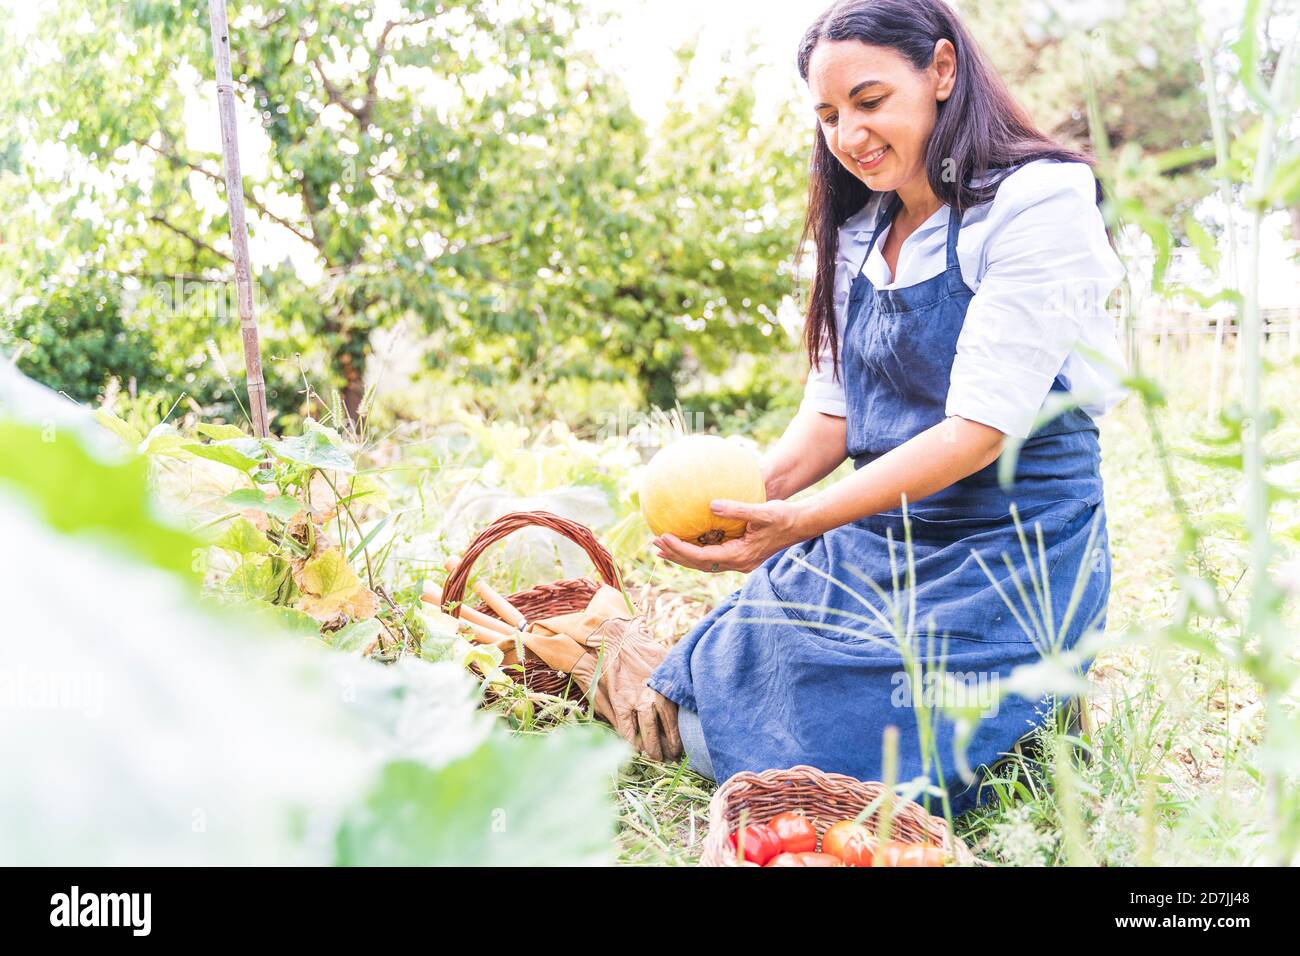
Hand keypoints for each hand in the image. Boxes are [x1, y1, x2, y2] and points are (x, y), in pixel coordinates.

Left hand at [652, 498, 806, 573]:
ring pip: (705, 562)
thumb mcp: (763, 511)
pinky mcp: (742, 555)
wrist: (802, 524)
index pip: (702, 557)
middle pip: (699, 564)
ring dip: (684, 554)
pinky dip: (697, 548)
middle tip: (655, 543)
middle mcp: (738, 563)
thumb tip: (712, 505)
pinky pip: (713, 554)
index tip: (663, 537)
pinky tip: (688, 537)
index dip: (680, 549)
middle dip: (676, 555)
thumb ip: (737, 509)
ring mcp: (740, 561)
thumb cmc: (785, 516)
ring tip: (663, 545)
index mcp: (740, 556)